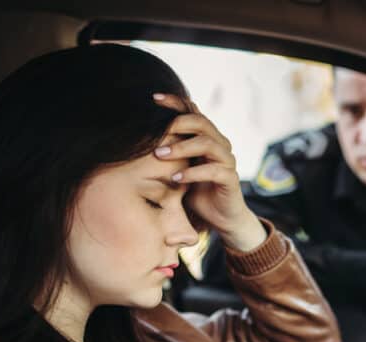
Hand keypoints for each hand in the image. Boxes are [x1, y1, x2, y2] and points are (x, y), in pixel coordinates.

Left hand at [152, 93, 265, 251]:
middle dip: (177, 124)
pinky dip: (193, 174)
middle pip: (202, 122)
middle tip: (156, 133)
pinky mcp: (230, 179)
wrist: (219, 217)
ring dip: (182, 148)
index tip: (152, 99)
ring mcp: (227, 161)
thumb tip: (135, 135)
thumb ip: (167, 150)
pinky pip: (214, 171)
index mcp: (206, 137)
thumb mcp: (177, 167)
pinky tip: (176, 179)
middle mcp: (219, 144)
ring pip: (208, 143)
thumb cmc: (195, 191)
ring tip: (160, 155)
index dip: (175, 102)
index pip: (193, 111)